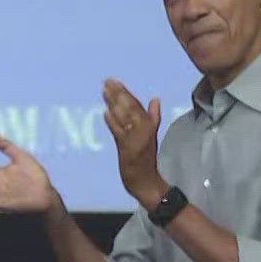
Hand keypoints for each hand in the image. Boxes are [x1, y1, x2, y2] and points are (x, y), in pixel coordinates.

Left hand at [102, 78, 163, 205]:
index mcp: (149, 125)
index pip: (136, 104)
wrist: (145, 181)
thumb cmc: (146, 158)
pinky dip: (113, 122)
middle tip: (107, 81)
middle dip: (118, 93)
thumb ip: (153, 116)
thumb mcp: (152, 135)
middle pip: (130, 108)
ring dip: (114, 103)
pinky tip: (106, 112)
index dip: (126, 92)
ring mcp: (135, 139)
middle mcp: (143, 130)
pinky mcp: (127, 149)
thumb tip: (155, 99)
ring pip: (124, 117)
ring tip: (104, 90)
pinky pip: (120, 133)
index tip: (115, 81)